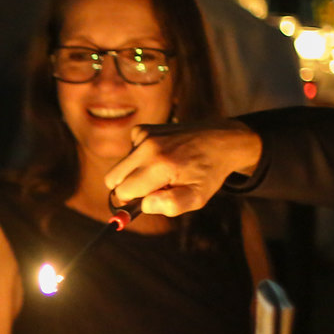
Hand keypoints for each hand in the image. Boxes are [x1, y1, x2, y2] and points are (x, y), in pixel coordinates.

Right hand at [101, 120, 262, 216]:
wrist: (220, 141)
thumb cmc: (207, 173)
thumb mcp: (198, 197)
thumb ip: (171, 205)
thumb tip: (144, 204)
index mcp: (159, 166)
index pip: (122, 192)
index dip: (132, 201)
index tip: (145, 201)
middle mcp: (148, 147)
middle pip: (113, 179)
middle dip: (127, 188)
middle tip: (152, 189)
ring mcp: (144, 135)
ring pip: (121, 166)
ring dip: (136, 173)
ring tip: (163, 170)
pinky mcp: (143, 129)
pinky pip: (129, 152)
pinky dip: (140, 158)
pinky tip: (162, 156)